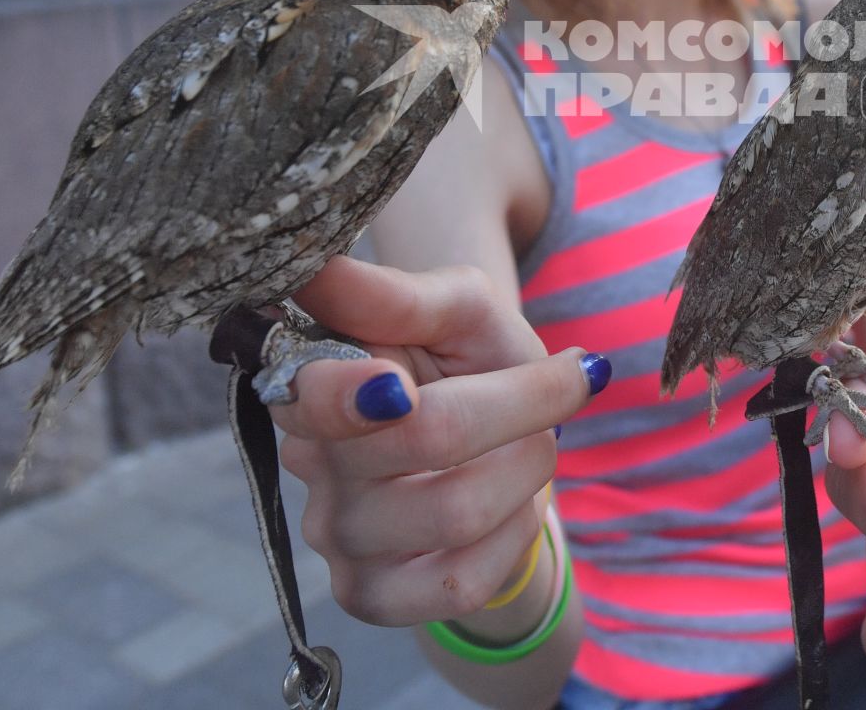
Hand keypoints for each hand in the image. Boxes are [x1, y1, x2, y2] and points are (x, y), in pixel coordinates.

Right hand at [269, 256, 599, 624]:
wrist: (501, 448)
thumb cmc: (473, 362)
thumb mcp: (457, 309)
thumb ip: (396, 295)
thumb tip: (316, 268)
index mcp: (315, 380)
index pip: (313, 396)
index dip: (353, 393)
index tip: (406, 383)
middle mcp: (311, 462)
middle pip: (425, 438)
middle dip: (520, 405)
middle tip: (554, 385)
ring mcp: (336, 536)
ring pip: (457, 511)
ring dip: (528, 465)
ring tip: (534, 443)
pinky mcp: (370, 596)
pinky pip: (461, 582)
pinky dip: (515, 534)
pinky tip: (514, 504)